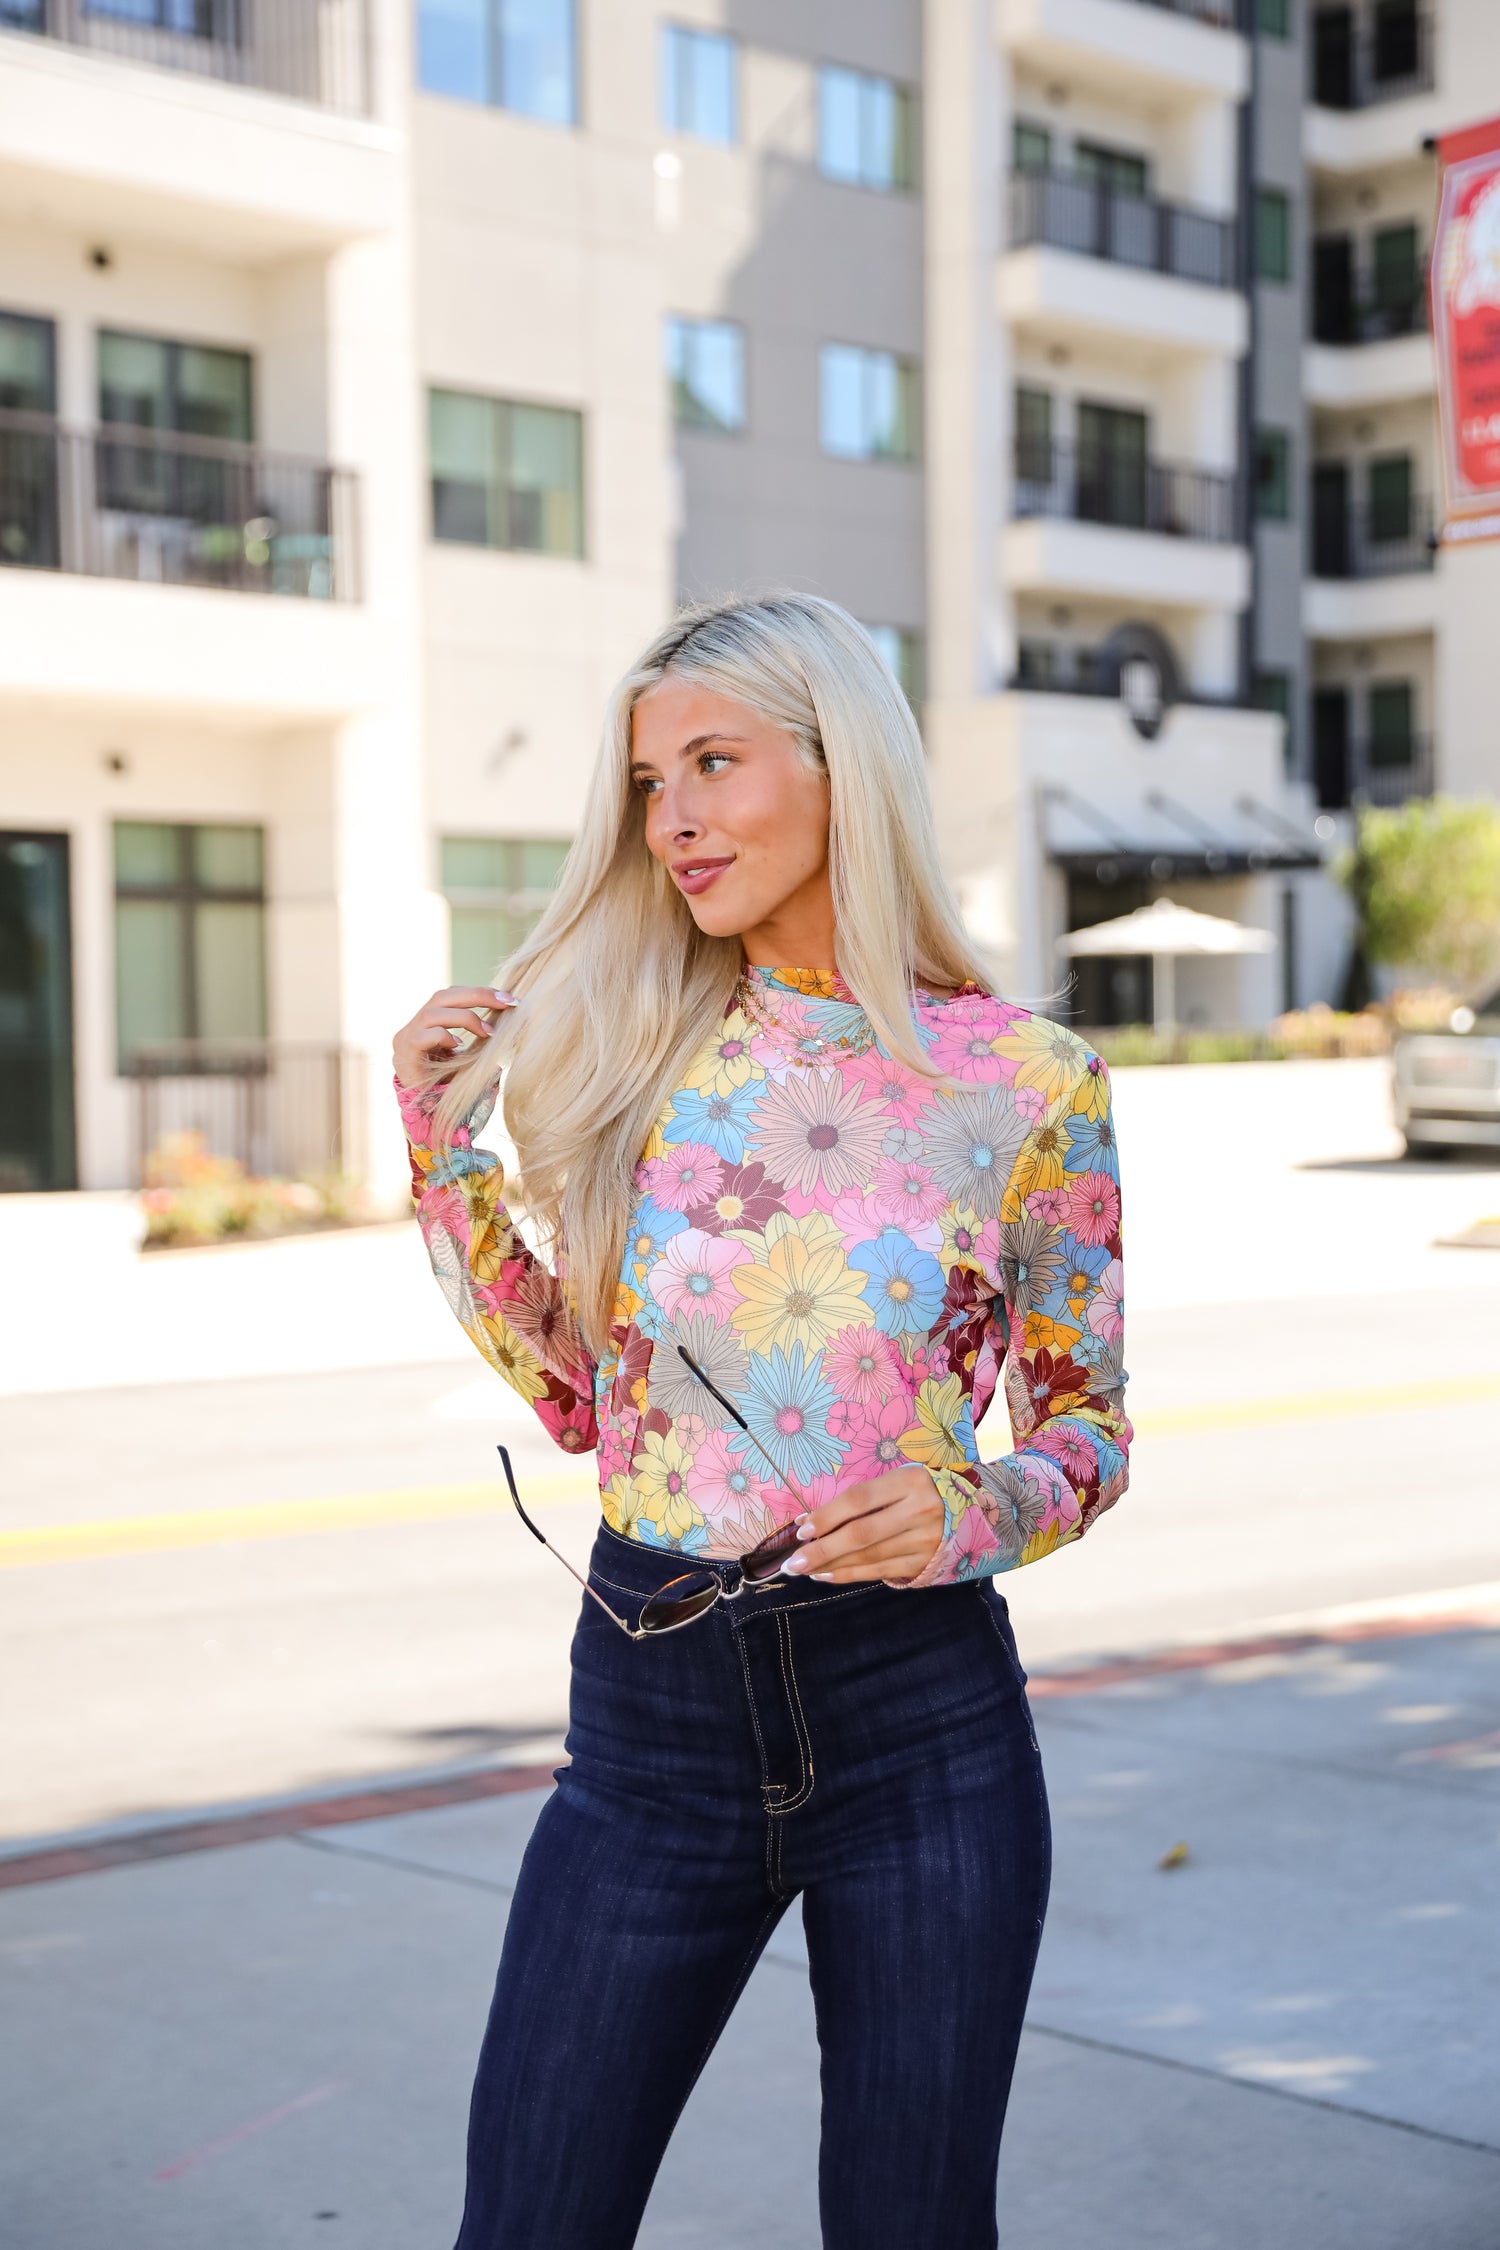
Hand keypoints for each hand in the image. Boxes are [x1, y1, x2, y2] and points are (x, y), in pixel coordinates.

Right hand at [393, 986, 514, 1089]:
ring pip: (433, 1013)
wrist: (427, 1114)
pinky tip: (460, 1046)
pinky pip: (424, 1036)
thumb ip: (477, 1036)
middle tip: (506, 1002)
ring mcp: (405, 1039)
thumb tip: (507, 1021)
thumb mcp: (467, 1055)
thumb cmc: (450, 1085)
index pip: (450, 995)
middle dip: (477, 995)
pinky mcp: (404, 1055)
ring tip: (489, 1032)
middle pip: (442, 996)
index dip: (478, 992)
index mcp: (427, 1022)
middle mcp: (414, 1026)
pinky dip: (444, 1037)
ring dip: (466, 1018)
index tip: (508, 998)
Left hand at [780, 1465, 944, 1584]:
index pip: (859, 1499)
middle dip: (822, 1549)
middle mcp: (919, 1510)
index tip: (801, 1530)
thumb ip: (857, 1500)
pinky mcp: (922, 1562)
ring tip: (803, 1569)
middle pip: (862, 1533)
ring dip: (831, 1565)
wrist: (963, 1513)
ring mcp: (923, 1540)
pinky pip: (879, 1572)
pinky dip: (849, 1574)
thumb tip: (808, 1522)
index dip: (828, 1515)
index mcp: (909, 1481)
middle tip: (792, 1562)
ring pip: (868, 1556)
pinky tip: (826, 1576)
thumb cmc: (916, 1493)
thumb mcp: (893, 1483)